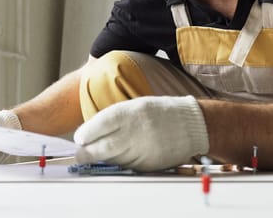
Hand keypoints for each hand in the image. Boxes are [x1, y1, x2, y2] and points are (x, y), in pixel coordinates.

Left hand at [74, 95, 208, 171]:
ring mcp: (144, 150)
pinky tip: (120, 155)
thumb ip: (115, 119)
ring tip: (99, 153)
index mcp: (133, 113)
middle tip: (80, 154)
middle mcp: (137, 132)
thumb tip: (90, 134)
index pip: (100, 125)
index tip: (79, 138)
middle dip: (87, 153)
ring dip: (102, 158)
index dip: (86, 134)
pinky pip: (127, 166)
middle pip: (103, 148)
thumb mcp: (137, 106)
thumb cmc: (161, 113)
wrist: (192, 125)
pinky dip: (119, 163)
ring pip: (113, 159)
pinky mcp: (149, 165)